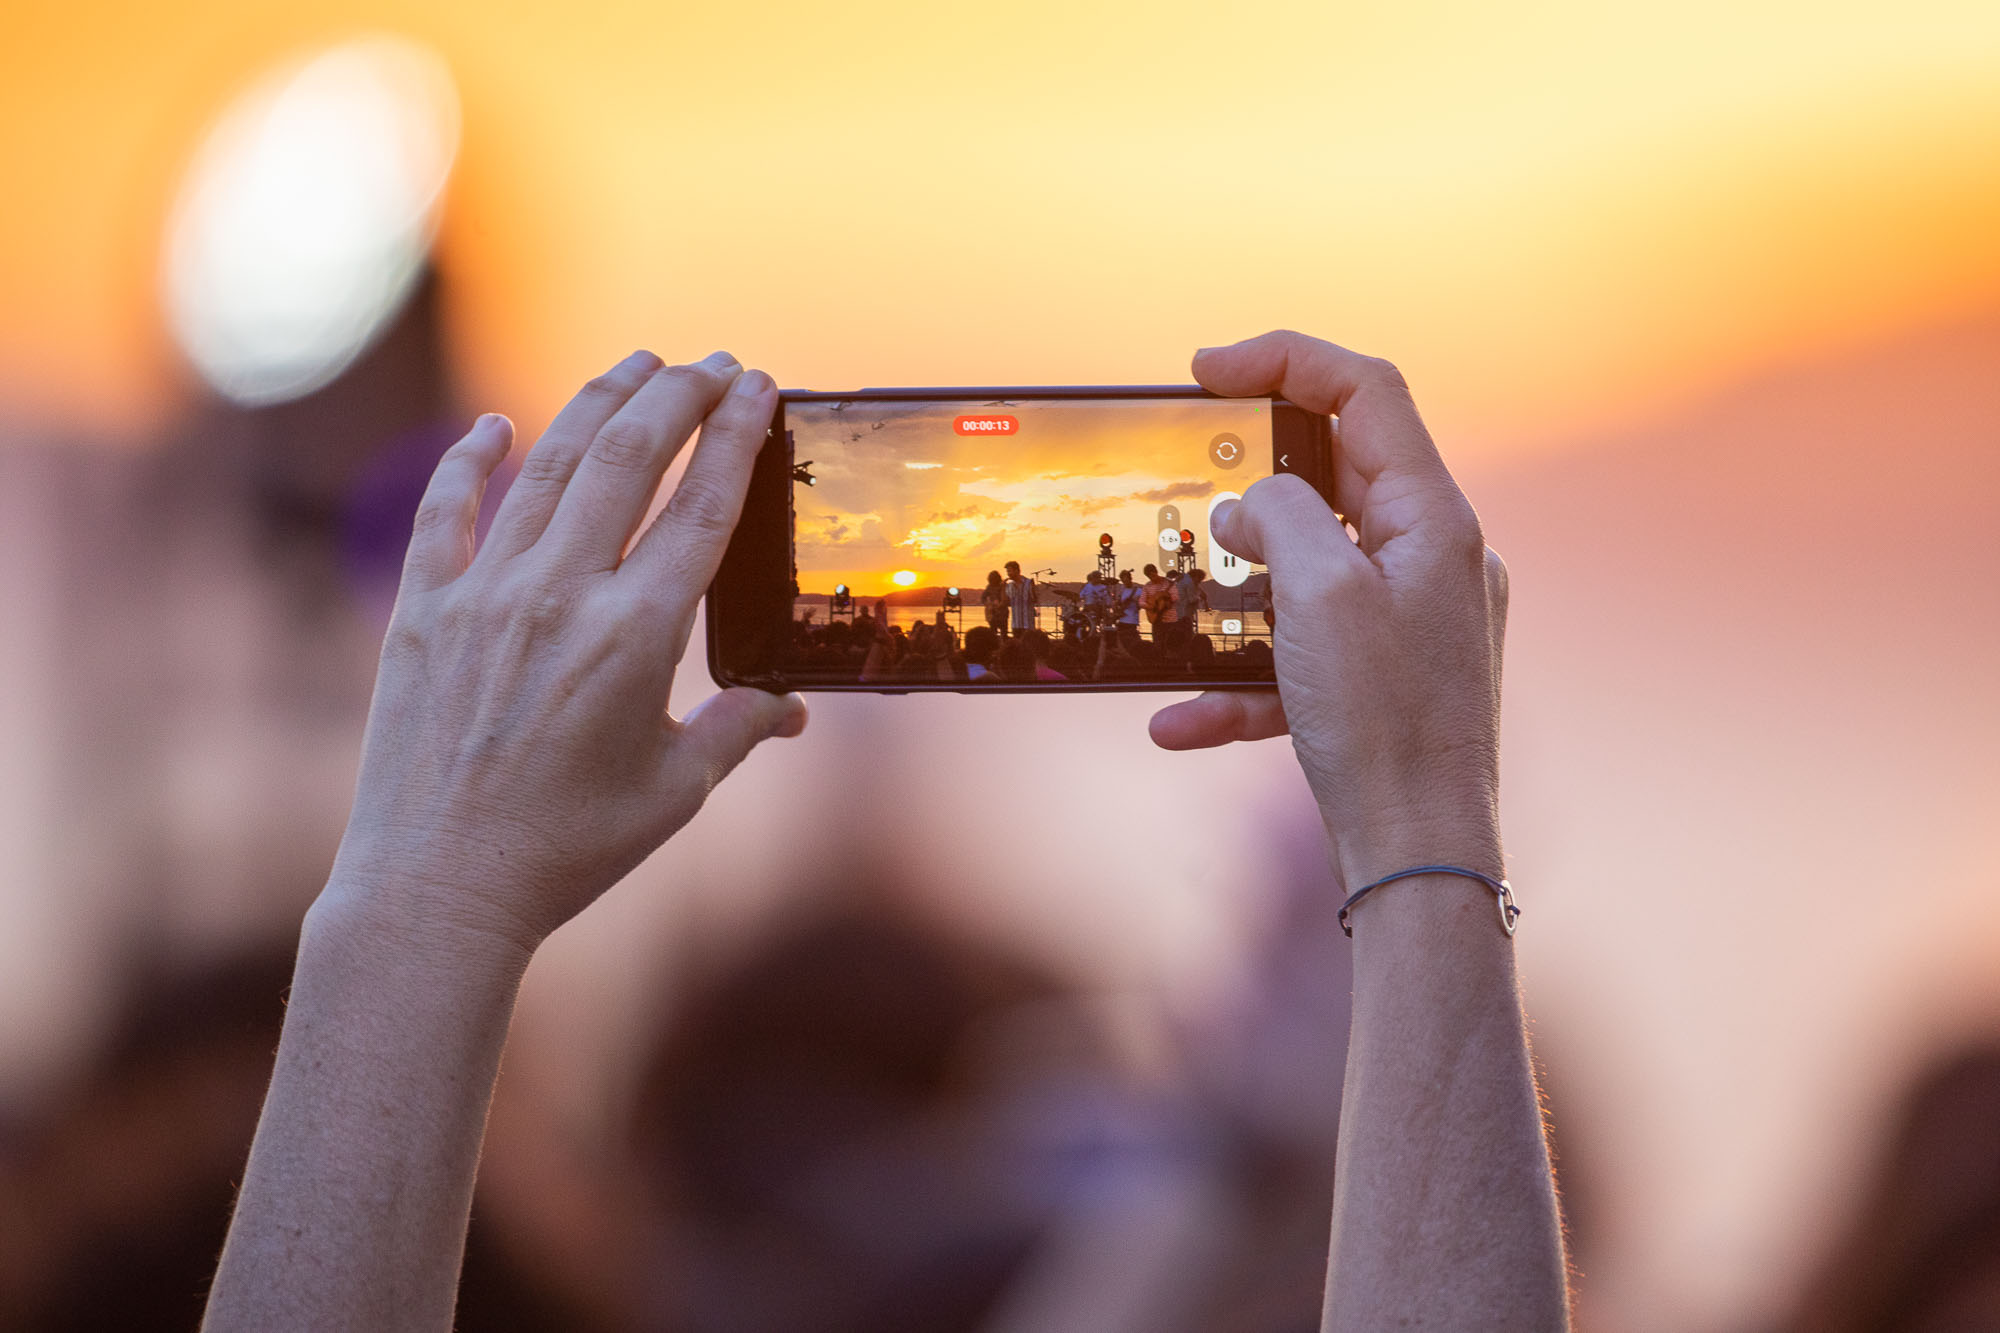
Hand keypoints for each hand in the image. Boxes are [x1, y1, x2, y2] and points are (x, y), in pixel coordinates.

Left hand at [325, 349, 806, 954]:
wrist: (439, 888)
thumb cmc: (567, 850)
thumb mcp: (673, 792)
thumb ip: (735, 731)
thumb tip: (788, 710)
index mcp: (636, 636)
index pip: (700, 506)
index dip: (734, 435)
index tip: (756, 386)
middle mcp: (560, 596)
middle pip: (628, 459)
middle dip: (678, 394)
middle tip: (711, 363)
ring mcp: (484, 595)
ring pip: (547, 466)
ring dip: (598, 405)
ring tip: (636, 366)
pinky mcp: (422, 611)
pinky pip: (444, 512)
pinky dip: (469, 462)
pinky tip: (494, 429)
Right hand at [1149, 331, 1507, 888]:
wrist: (1421, 859)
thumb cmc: (1385, 726)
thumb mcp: (1319, 596)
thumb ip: (1281, 518)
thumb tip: (1253, 506)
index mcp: (1434, 520)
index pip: (1366, 392)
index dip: (1285, 359)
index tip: (1205, 369)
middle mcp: (1435, 559)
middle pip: (1338, 475)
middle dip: (1257, 481)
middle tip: (1194, 480)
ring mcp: (1416, 621)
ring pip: (1313, 569)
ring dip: (1243, 586)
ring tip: (1191, 600)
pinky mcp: (1389, 680)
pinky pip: (1307, 653)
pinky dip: (1247, 675)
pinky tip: (1181, 722)